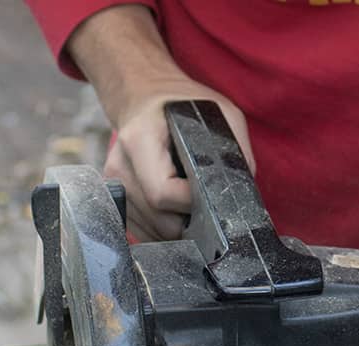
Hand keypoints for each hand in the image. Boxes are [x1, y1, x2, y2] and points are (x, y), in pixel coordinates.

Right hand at [106, 82, 254, 241]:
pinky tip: (177, 212)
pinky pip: (143, 233)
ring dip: (180, 229)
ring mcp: (114, 185)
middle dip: (190, 222)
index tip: (208, 194)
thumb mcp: (221, 114)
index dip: (192, 203)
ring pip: (152, 232)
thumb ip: (236, 151)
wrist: (143, 98)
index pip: (163, 194)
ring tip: (192, 204)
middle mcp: (121, 165)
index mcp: (140, 140)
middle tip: (207, 205)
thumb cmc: (183, 107)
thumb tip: (244, 191)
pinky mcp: (116, 199)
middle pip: (159, 220)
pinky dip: (165, 232)